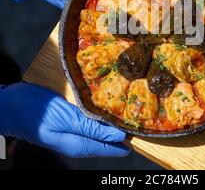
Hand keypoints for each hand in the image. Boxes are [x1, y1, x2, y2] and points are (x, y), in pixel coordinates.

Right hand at [0, 83, 128, 157]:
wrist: (9, 106)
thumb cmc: (35, 110)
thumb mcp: (65, 118)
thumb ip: (91, 128)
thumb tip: (118, 135)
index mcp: (78, 143)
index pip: (110, 147)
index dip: (126, 141)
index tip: (142, 133)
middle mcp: (77, 142)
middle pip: (105, 143)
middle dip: (122, 135)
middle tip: (138, 123)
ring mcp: (71, 134)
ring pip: (98, 135)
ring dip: (112, 128)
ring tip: (126, 119)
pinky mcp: (67, 125)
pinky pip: (89, 126)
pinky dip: (100, 122)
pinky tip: (105, 115)